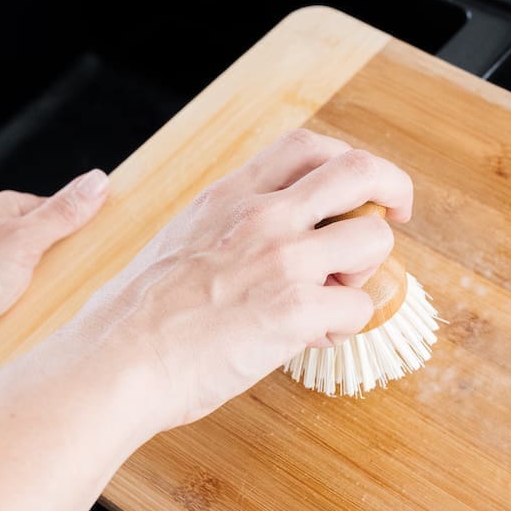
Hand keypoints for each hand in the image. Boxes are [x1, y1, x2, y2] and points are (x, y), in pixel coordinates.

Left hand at [0, 171, 109, 374]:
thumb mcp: (21, 241)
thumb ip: (62, 214)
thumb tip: (98, 180)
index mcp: (12, 216)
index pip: (68, 216)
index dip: (95, 231)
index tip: (122, 247)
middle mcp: (2, 243)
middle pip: (57, 256)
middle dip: (75, 276)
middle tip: (95, 292)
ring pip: (40, 290)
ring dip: (51, 307)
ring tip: (67, 321)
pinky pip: (21, 316)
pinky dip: (31, 327)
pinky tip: (40, 338)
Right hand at [61, 130, 411, 437]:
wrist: (115, 363)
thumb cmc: (132, 320)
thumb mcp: (178, 242)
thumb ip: (228, 231)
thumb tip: (260, 250)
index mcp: (229, 196)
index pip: (305, 147)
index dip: (343, 162)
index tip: (355, 187)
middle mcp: (261, 216)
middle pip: (358, 171)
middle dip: (391, 189)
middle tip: (395, 216)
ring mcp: (282, 259)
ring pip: (373, 241)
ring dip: (365, 272)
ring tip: (332, 297)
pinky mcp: (295, 310)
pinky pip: (357, 308)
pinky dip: (345, 327)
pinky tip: (311, 339)